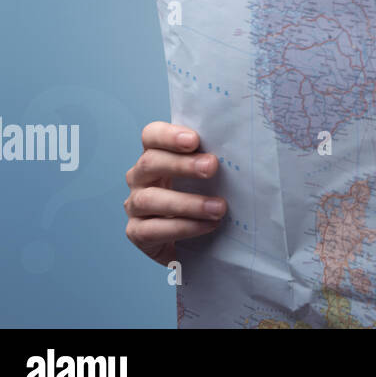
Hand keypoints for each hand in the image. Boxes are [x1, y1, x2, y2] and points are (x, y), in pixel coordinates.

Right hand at [124, 121, 225, 266]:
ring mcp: (134, 205)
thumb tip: (241, 154)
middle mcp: (139, 177)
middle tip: (212, 167)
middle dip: (182, 165)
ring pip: (150, 199)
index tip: (194, 140)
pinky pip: (153, 230)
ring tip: (219, 208)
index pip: (152, 135)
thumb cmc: (201, 196)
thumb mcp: (207, 176)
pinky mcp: (136, 232)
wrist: (189, 241)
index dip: (169, 135)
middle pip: (150, 163)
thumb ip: (212, 162)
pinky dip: (184, 227)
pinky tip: (207, 226)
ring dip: (188, 203)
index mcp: (156, 155)